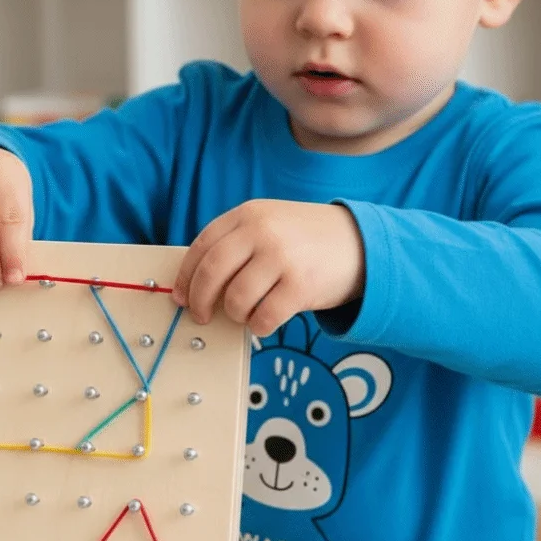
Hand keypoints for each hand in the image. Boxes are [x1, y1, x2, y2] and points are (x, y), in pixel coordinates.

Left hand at [172, 199, 364, 335]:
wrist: (359, 244)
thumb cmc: (305, 241)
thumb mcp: (270, 225)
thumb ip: (237, 244)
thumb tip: (196, 285)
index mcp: (249, 215)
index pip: (202, 246)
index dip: (186, 276)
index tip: (181, 296)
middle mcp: (263, 232)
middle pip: (212, 273)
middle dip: (200, 300)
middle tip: (201, 316)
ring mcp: (282, 258)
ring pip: (236, 300)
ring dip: (235, 315)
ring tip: (245, 313)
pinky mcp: (300, 286)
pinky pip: (263, 318)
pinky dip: (258, 326)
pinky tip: (264, 320)